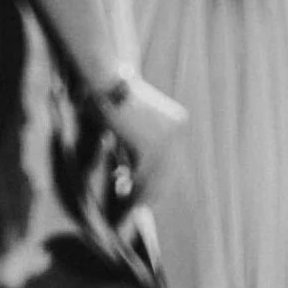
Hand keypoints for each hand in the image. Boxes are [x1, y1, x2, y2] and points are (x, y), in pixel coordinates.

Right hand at [105, 75, 187, 190]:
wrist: (109, 83)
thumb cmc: (116, 100)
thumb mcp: (136, 122)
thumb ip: (141, 145)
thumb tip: (136, 174)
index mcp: (178, 122)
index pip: (172, 159)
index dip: (160, 180)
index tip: (150, 195)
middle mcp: (177, 130)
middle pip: (168, 170)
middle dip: (152, 190)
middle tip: (138, 204)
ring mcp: (166, 138)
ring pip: (155, 175)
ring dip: (140, 191)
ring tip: (126, 200)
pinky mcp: (150, 144)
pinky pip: (143, 172)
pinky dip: (132, 185)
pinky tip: (121, 191)